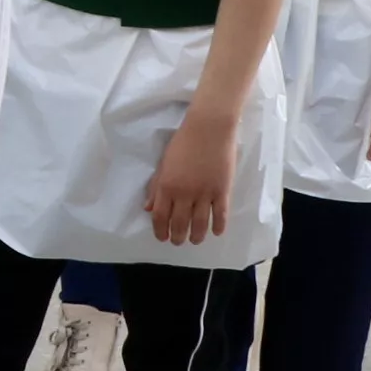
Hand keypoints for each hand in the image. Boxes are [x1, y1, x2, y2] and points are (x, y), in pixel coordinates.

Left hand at [144, 105, 238, 247]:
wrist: (209, 129)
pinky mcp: (222, 190)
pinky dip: (218, 226)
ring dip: (197, 236)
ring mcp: (204, 193)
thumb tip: (148, 208)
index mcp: (166, 186)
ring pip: (200, 223)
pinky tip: (216, 233)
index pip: (160, 216)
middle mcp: (184, 193)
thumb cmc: (183, 143)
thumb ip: (156, 187)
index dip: (160, 230)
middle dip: (177, 237)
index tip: (162, 238)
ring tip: (195, 240)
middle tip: (178, 242)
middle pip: (179, 223)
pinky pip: (220, 214)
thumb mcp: (163, 164)